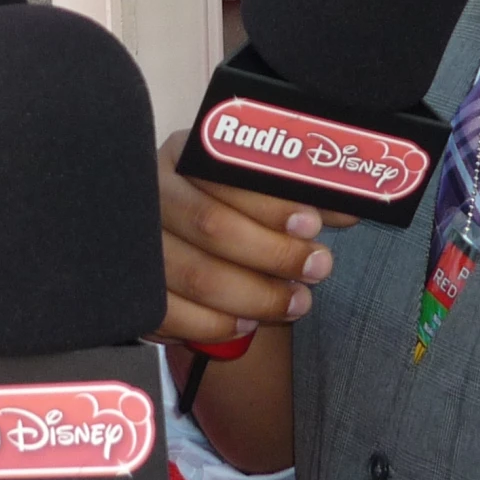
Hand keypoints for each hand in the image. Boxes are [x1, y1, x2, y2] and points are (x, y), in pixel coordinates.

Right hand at [154, 130, 355, 345]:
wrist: (172, 236)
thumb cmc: (226, 204)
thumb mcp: (258, 186)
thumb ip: (300, 192)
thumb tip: (348, 206)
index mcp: (185, 154)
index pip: (227, 174)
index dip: (271, 203)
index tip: (312, 224)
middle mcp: (152, 193)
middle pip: (211, 225)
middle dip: (274, 253)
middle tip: (317, 268)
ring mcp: (135, 242)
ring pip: (194, 275)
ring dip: (255, 296)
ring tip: (296, 302)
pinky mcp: (130, 289)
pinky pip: (169, 314)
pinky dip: (214, 325)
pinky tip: (248, 323)